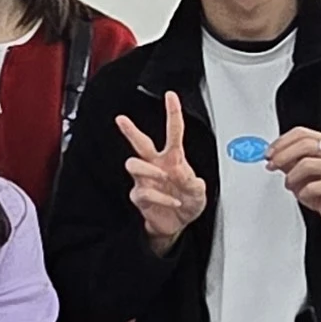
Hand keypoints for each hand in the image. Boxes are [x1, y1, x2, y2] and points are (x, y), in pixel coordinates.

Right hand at [114, 93, 208, 249]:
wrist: (176, 225)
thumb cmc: (187, 203)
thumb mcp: (199, 192)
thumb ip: (194, 183)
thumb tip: (185, 174)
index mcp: (173, 159)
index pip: (173, 132)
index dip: (172, 113)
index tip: (170, 96)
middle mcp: (156, 166)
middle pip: (140, 144)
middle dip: (130, 131)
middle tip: (121, 119)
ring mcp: (145, 180)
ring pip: (133, 164)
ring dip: (149, 170)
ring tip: (163, 177)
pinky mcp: (139, 196)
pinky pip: (143, 191)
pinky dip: (160, 197)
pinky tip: (172, 201)